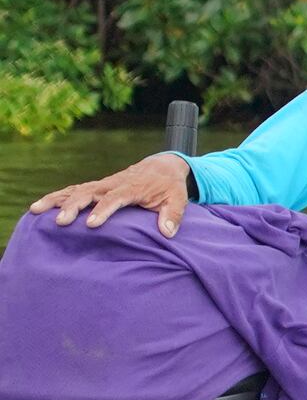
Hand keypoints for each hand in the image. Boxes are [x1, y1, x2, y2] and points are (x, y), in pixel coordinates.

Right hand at [24, 149, 194, 234]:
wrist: (161, 167)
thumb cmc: (169, 187)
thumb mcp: (177, 199)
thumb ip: (173, 215)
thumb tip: (167, 232)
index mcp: (132, 187)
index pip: (115, 198)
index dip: (103, 210)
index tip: (91, 224)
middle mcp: (112, 184)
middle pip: (88, 193)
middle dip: (73, 206)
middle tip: (60, 222)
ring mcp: (101, 185)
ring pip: (74, 190)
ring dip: (55, 199)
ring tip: (35, 210)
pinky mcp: (95, 187)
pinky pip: (72, 190)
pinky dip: (56, 197)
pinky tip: (39, 207)